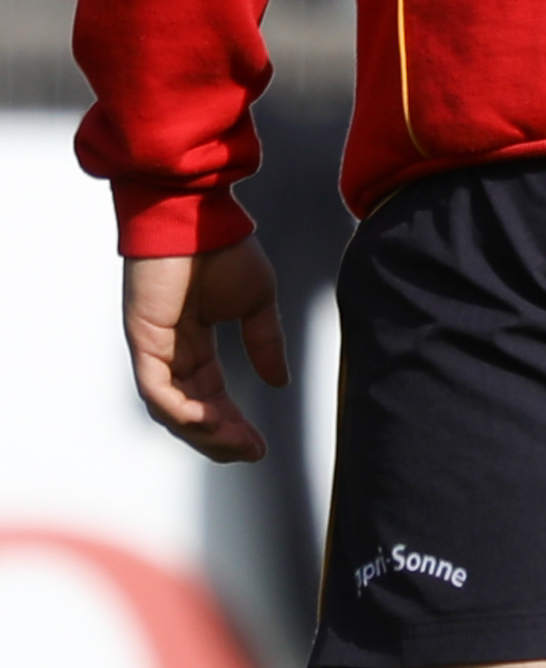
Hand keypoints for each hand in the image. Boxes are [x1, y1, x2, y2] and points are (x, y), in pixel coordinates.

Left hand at [123, 238, 288, 463]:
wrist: (197, 215)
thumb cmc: (223, 248)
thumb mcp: (256, 302)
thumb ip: (264, 342)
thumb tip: (279, 381)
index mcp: (194, 345)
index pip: (213, 397)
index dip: (236, 424)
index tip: (260, 446)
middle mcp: (171, 353)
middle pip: (192, 412)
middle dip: (222, 437)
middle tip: (251, 452)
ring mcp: (154, 349)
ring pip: (173, 410)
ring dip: (204, 431)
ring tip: (236, 443)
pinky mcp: (144, 341)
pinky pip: (158, 390)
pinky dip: (181, 410)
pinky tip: (211, 420)